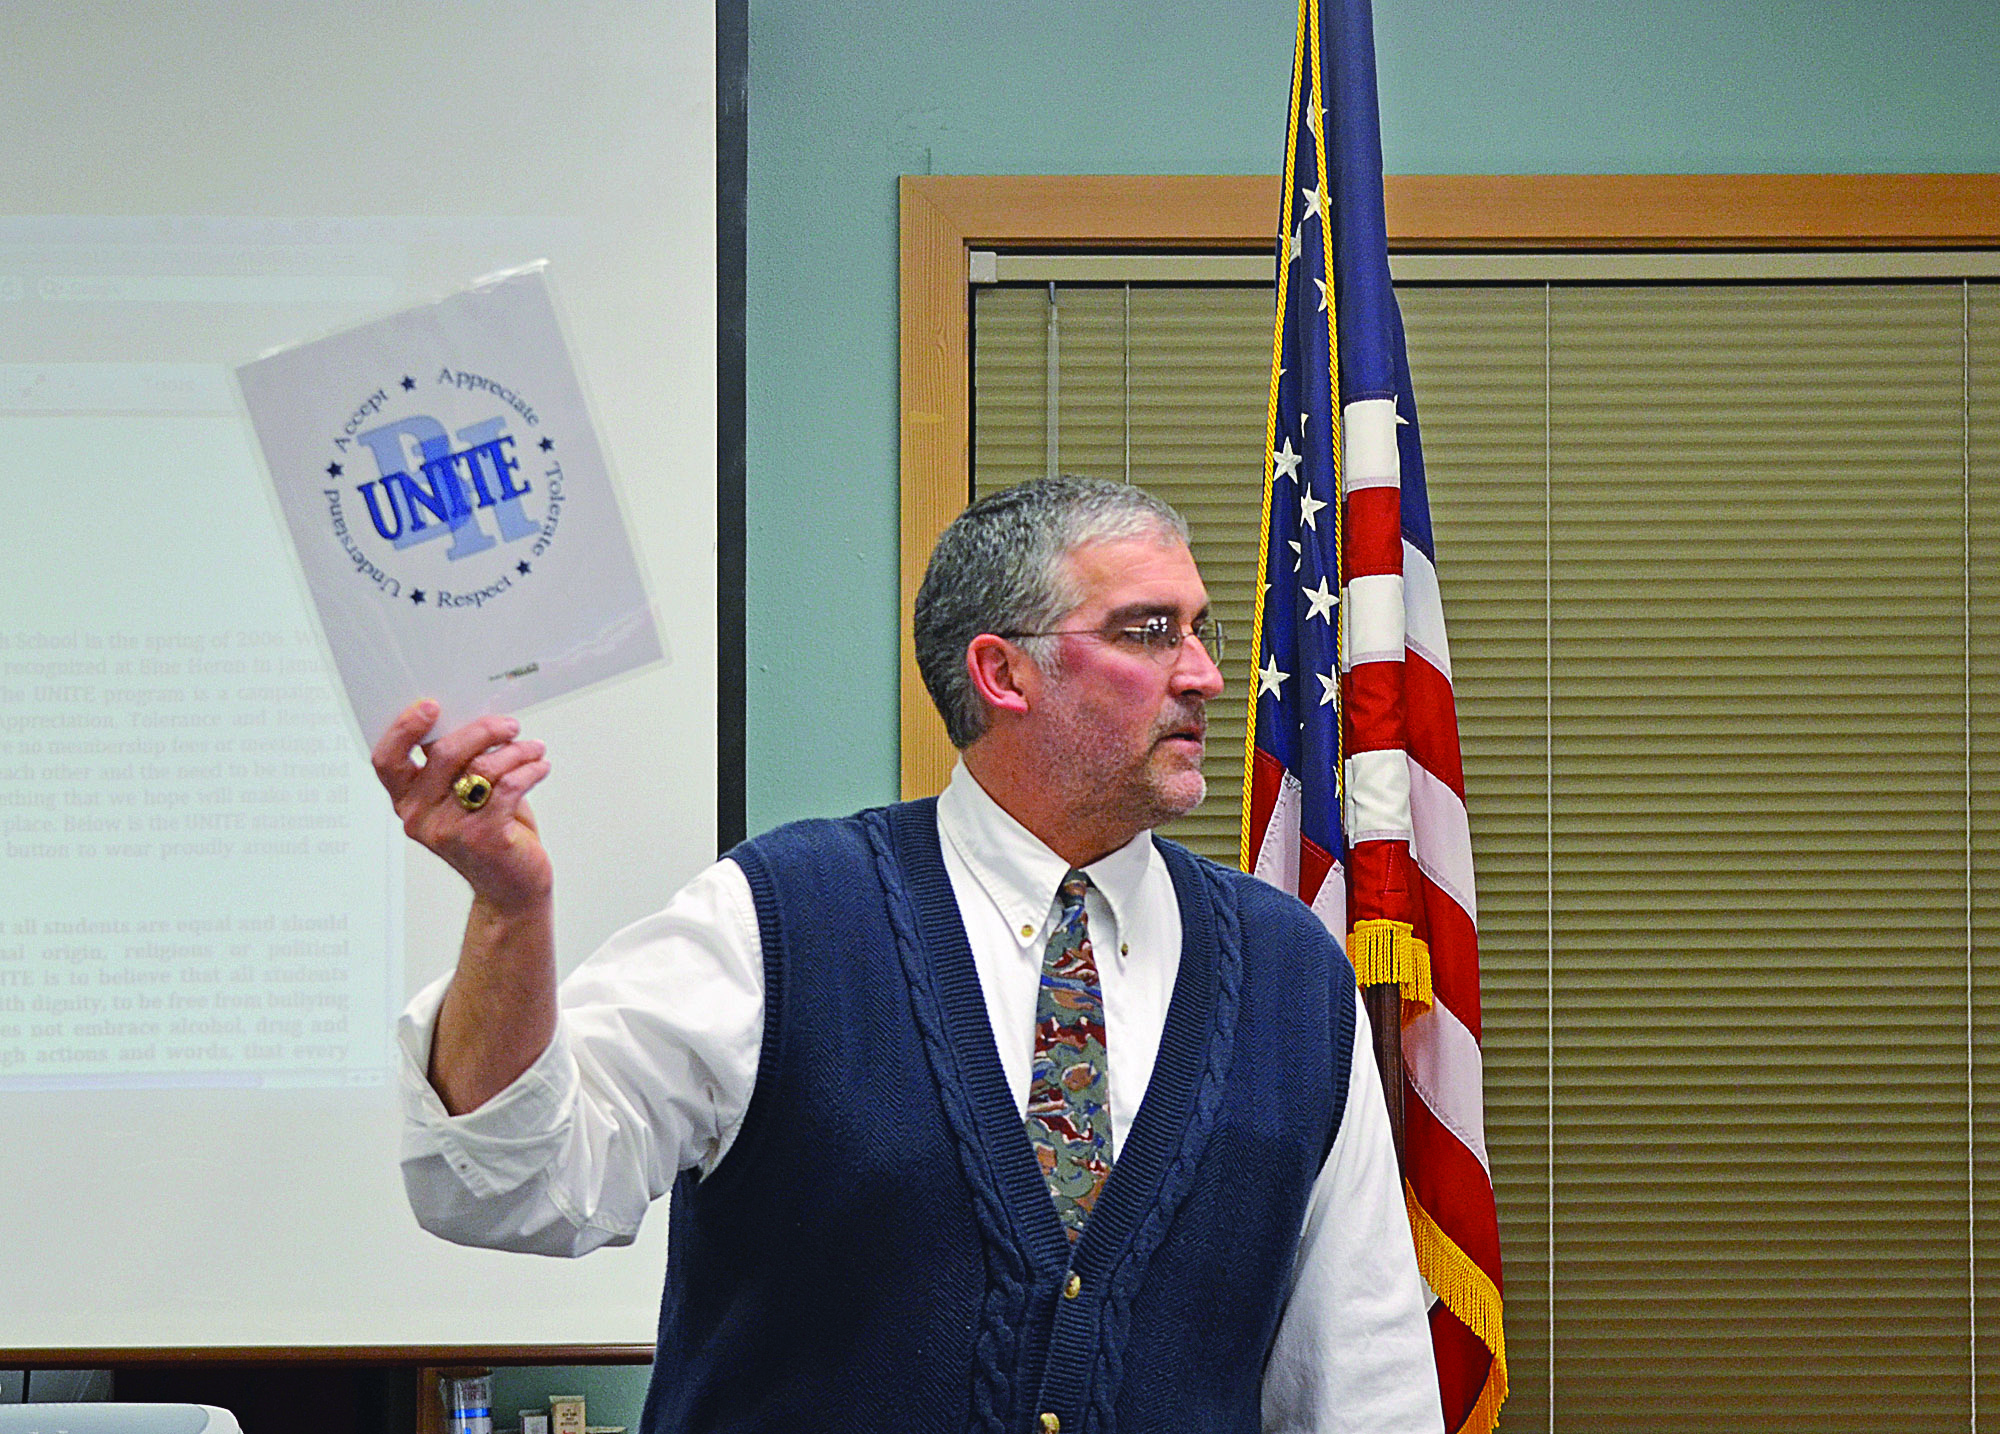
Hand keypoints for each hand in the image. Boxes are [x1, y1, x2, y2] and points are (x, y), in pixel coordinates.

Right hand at [370, 699, 553, 914]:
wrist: (510, 888)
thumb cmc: (489, 834)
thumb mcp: (462, 796)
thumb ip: (456, 764)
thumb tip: (473, 717)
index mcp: (407, 801)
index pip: (387, 760)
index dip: (404, 729)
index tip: (431, 706)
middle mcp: (420, 817)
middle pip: (444, 755)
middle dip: (482, 730)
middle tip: (509, 725)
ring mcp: (450, 830)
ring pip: (482, 768)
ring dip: (515, 751)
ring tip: (533, 749)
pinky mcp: (483, 838)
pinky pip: (508, 787)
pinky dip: (529, 770)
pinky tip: (539, 767)